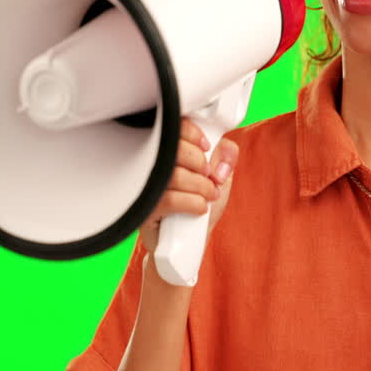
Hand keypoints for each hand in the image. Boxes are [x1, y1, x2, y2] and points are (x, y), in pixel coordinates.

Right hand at [136, 117, 239, 255]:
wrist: (186, 245)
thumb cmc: (199, 205)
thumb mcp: (220, 177)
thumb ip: (226, 156)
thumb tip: (222, 153)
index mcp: (167, 150)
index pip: (172, 125)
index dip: (193, 133)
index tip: (206, 147)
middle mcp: (151, 164)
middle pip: (175, 149)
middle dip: (201, 164)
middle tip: (209, 178)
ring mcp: (145, 187)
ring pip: (175, 175)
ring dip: (201, 187)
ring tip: (208, 196)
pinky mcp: (144, 210)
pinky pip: (170, 200)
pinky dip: (193, 203)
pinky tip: (199, 208)